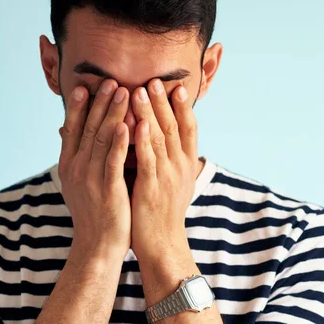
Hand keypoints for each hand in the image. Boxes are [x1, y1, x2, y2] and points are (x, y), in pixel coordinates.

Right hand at [58, 79, 131, 259]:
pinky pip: (114, 161)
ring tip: (122, 91)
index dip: (78, 107)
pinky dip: (120, 142)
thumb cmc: (93, 213)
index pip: (72, 130)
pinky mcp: (108, 189)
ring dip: (112, 114)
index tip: (84, 86)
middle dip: (98, 103)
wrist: (97, 246)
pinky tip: (128, 125)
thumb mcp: (78, 183)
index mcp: (68, 166)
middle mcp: (76, 169)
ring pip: (101, 139)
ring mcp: (91, 178)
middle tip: (108, 80)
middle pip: (87, 129)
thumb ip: (78, 158)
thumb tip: (72, 136)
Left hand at [129, 79, 199, 261]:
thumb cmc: (162, 211)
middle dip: (164, 102)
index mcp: (186, 164)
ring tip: (140, 91)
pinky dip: (142, 140)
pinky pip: (147, 160)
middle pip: (174, 127)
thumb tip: (160, 138)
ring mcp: (167, 177)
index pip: (188, 129)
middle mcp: (181, 167)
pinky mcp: (152, 188)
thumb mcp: (172, 181)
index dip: (183, 107)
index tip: (177, 86)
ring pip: (160, 139)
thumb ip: (168, 158)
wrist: (162, 244)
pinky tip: (135, 124)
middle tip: (155, 80)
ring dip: (150, 113)